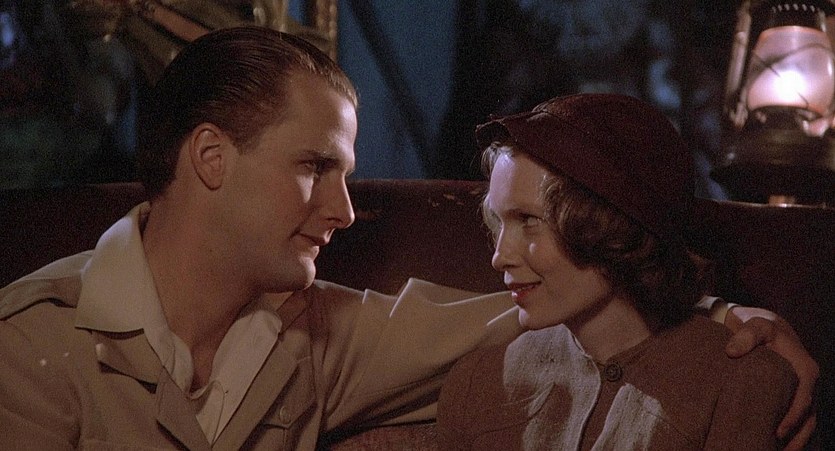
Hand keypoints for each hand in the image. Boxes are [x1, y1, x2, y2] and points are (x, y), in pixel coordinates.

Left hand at [724, 306, 818, 449]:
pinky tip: (774, 446)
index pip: (803, 399)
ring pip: (806, 423)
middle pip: (807, 417)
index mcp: (804, 368)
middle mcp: (807, 383)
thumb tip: (732, 351)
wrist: (759, 325)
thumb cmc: (758, 325)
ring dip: (796, 441)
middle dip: (795, 437)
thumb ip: (746, 335)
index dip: (792, 417)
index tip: (778, 432)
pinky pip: (796, 419)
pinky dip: (790, 434)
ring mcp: (801, 391)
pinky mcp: (791, 396)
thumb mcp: (755, 324)